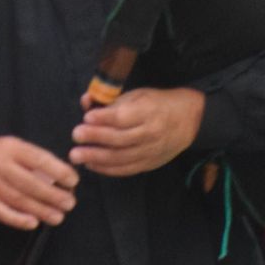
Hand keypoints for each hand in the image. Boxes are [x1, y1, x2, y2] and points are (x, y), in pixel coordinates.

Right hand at [0, 136, 78, 230]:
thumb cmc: (0, 154)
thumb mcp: (17, 147)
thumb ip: (37, 159)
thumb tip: (64, 178)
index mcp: (10, 147)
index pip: (38, 159)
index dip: (58, 171)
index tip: (73, 181)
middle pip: (29, 183)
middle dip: (53, 195)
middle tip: (70, 203)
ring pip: (18, 200)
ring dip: (41, 210)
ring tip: (58, 217)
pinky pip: (2, 212)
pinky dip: (19, 219)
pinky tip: (34, 223)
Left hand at [70, 87, 204, 176]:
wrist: (189, 121)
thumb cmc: (158, 103)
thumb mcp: (138, 95)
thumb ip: (112, 101)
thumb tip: (85, 102)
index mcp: (149, 111)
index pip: (123, 117)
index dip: (104, 118)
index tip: (86, 117)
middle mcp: (150, 133)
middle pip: (120, 138)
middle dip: (95, 137)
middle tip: (75, 136)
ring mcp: (150, 151)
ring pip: (121, 157)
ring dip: (96, 157)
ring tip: (76, 155)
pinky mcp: (149, 164)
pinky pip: (125, 169)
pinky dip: (106, 169)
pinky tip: (91, 164)